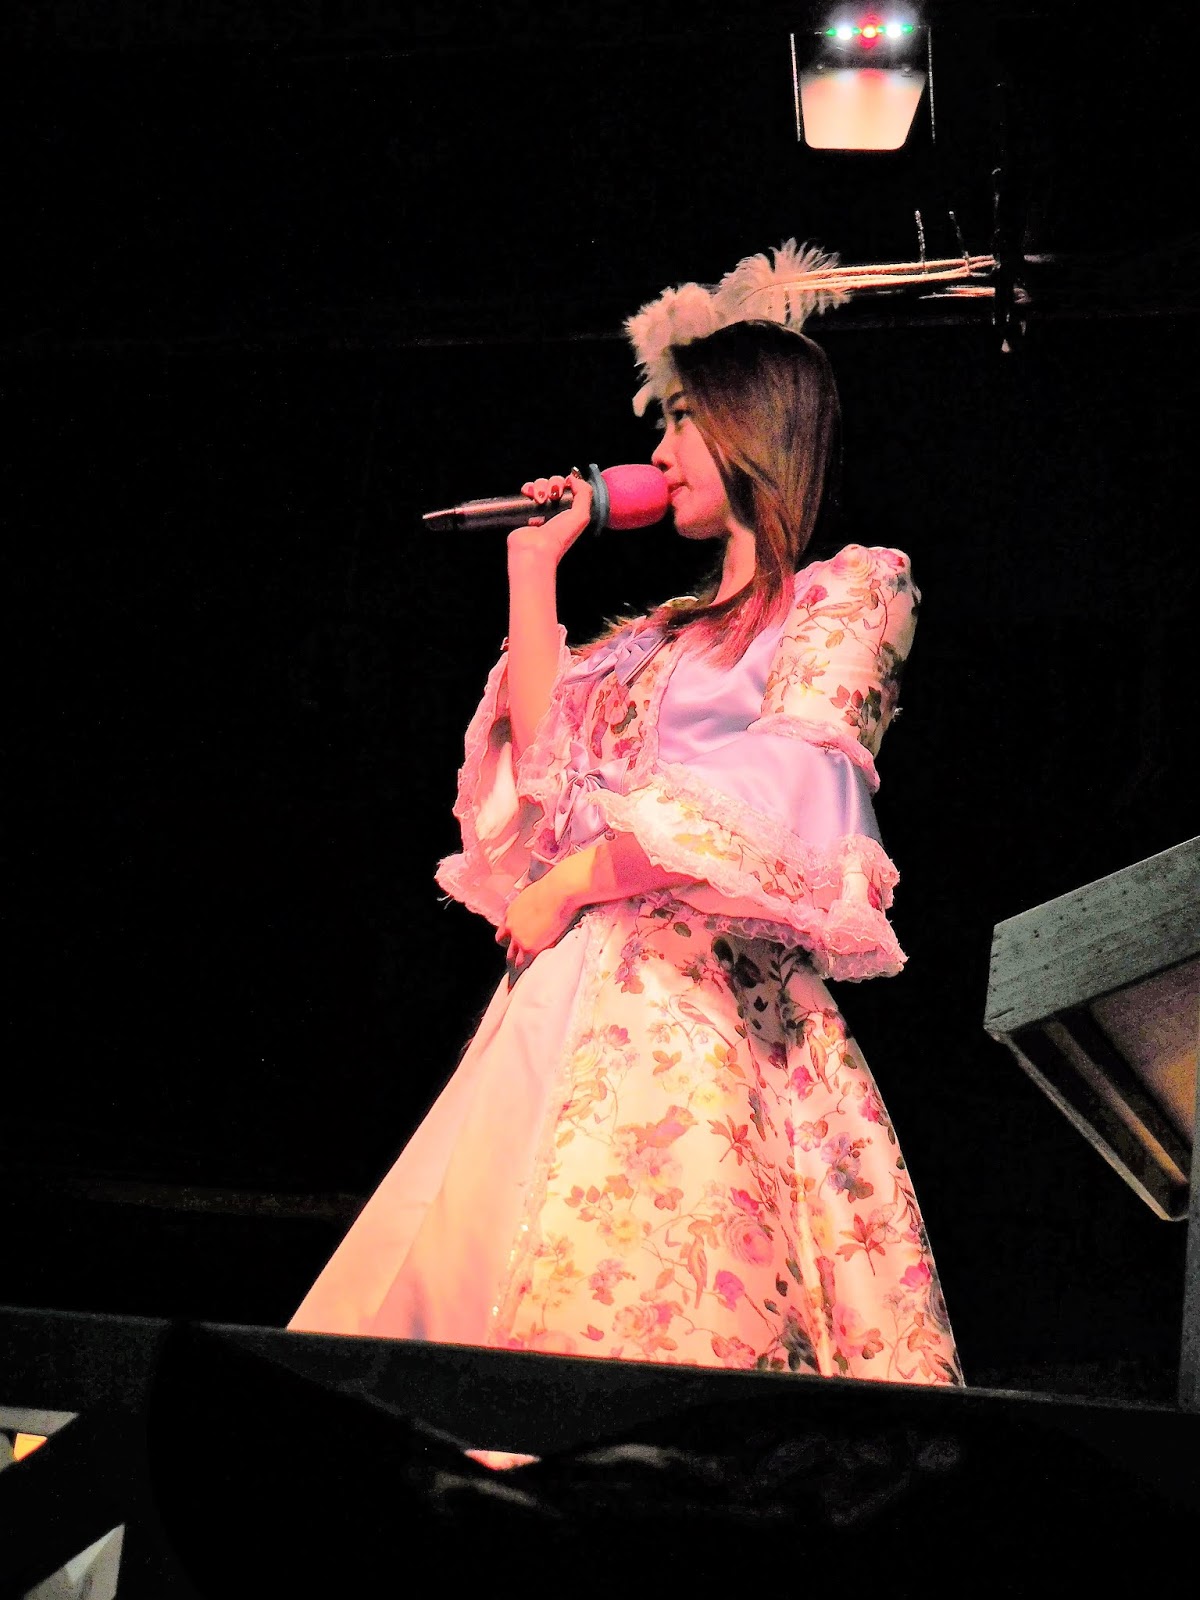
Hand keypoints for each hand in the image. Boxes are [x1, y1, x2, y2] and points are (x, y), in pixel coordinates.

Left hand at [496, 867, 582, 985]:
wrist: (559, 892)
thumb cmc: (555, 887)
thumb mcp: (536, 893)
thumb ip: (533, 902)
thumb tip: (543, 899)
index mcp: (512, 911)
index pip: (505, 928)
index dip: (511, 935)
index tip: (518, 940)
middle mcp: (510, 925)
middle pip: (502, 942)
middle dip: (510, 949)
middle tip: (518, 957)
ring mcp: (518, 938)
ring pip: (511, 957)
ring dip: (517, 963)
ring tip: (522, 972)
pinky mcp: (528, 948)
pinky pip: (523, 964)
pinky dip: (526, 968)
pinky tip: (531, 974)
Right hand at [507, 468, 592, 566]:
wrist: (536, 548)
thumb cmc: (559, 537)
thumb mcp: (582, 515)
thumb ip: (584, 493)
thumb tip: (575, 478)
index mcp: (571, 510)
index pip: (570, 487)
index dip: (568, 482)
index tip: (567, 485)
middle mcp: (556, 509)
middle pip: (555, 482)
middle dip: (554, 484)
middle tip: (553, 496)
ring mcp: (540, 508)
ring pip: (540, 484)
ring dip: (540, 487)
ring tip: (540, 500)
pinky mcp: (526, 508)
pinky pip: (527, 490)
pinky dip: (528, 488)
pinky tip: (530, 496)